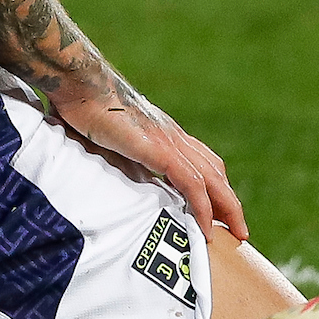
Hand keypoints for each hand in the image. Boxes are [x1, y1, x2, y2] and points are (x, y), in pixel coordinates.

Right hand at [51, 82, 247, 241]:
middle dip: (229, 201)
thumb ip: (120, 159)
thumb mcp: (106, 141)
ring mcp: (169, 141)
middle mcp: (172, 136)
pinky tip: (205, 227)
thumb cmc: (83, 108)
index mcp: (162, 133)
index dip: (214, 185)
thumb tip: (122, 182)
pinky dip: (202, 207)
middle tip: (239, 229)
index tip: (219, 209)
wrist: (80, 84)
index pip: (201, 161)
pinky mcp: (159, 149)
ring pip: (211, 179)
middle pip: (214, 171)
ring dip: (226, 208)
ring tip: (234, 233)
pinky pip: (191, 183)